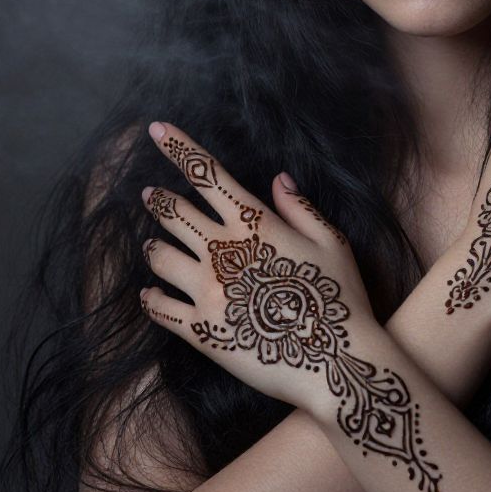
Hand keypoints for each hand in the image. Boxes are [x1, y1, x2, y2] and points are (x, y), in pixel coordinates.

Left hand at [139, 122, 373, 414]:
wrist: (334, 362)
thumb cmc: (340, 298)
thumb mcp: (332, 242)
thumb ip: (300, 208)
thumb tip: (278, 179)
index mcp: (255, 223)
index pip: (207, 173)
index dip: (178, 147)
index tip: (155, 129)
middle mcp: (223, 251)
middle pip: (173, 212)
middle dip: (158, 199)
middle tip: (150, 195)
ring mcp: (207, 291)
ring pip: (158, 256)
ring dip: (152, 246)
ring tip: (151, 246)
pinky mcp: (199, 330)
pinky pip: (159, 307)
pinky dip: (149, 297)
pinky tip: (149, 294)